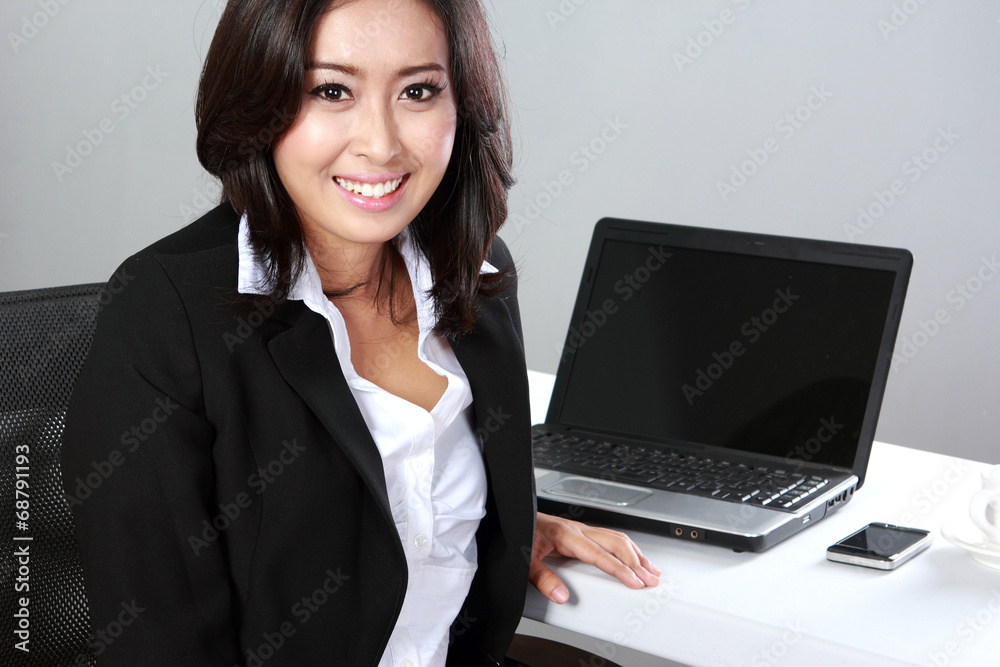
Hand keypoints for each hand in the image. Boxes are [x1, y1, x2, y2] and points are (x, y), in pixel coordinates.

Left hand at [529, 512, 660, 603]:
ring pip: (616, 538)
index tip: (635, 582)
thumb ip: (542, 578)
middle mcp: (577, 530)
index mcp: (566, 535)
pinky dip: (626, 548)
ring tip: (651, 569)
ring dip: (636, 554)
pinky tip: (633, 557)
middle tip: (651, 580)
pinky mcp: (579, 531)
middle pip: (615, 543)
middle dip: (636, 562)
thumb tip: (561, 595)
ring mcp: (580, 529)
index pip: (600, 555)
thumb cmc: (519, 533)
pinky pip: (609, 537)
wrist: (512, 515)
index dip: (620, 570)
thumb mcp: (525, 559)